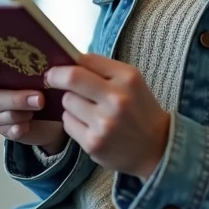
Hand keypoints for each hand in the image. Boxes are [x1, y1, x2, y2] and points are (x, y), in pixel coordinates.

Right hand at [0, 61, 67, 151]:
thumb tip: (48, 57)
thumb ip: (33, 63)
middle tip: (39, 98)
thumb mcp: (38, 71)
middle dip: (14, 98)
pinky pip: (7, 131)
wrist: (52, 111)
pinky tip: (27, 125)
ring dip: (19, 113)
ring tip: (38, 108)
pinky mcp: (5, 130)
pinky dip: (18, 128)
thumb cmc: (41, 82)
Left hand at [45, 54, 169, 179]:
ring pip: (67, 101)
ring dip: (70, 103)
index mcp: (128, 78)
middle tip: (51, 78)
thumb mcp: (131, 82)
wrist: (158, 148)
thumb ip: (103, 69)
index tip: (60, 66)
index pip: (87, 59)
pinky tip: (87, 125)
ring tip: (86, 109)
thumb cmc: (139, 110)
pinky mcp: (93, 143)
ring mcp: (104, 123)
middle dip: (56, 76)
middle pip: (71, 78)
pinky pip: (67, 123)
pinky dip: (73, 121)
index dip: (69, 61)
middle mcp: (117, 99)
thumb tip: (69, 60)